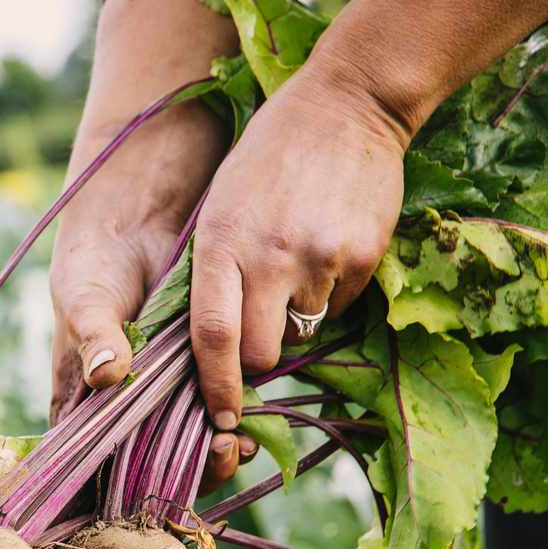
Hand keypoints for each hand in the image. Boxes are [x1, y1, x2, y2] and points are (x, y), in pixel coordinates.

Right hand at [48, 100, 258, 486]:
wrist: (144, 209)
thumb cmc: (96, 255)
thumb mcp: (86, 294)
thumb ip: (94, 334)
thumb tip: (105, 376)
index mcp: (83, 399)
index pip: (95, 461)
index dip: (124, 482)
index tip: (159, 483)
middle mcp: (124, 404)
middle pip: (150, 462)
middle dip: (185, 471)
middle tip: (218, 456)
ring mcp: (164, 388)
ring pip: (187, 441)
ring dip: (214, 452)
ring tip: (237, 445)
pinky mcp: (202, 366)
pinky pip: (218, 404)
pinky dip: (235, 418)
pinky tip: (256, 422)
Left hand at [189, 70, 408, 480]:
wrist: (349, 104)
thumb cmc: (266, 161)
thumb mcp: (218, 208)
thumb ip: (212, 274)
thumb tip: (208, 348)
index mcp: (220, 244)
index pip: (212, 338)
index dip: (215, 388)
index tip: (218, 419)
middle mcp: (269, 256)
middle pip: (259, 353)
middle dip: (255, 360)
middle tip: (256, 336)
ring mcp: (321, 256)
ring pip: (302, 331)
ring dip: (294, 319)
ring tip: (292, 269)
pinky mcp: (366, 254)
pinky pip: (340, 304)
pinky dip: (329, 293)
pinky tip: (324, 249)